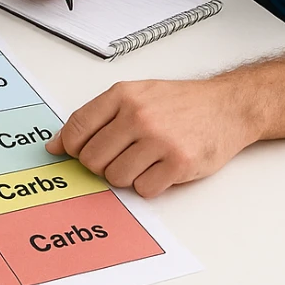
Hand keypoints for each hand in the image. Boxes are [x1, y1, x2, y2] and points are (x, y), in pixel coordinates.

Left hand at [46, 75, 256, 197]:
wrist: (226, 107)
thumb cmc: (180, 103)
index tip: (73, 152)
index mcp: (123, 95)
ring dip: (127, 175)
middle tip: (119, 155)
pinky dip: (149, 185)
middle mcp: (138, 115)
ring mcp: (158, 140)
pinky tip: (161, 168)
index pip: (76, 128)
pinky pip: (143, 190)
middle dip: (101, 164)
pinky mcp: (178, 164)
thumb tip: (57, 144)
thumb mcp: (136, 94)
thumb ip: (96, 116)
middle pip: (92, 159)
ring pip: (115, 177)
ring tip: (145, 159)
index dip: (70, 147)